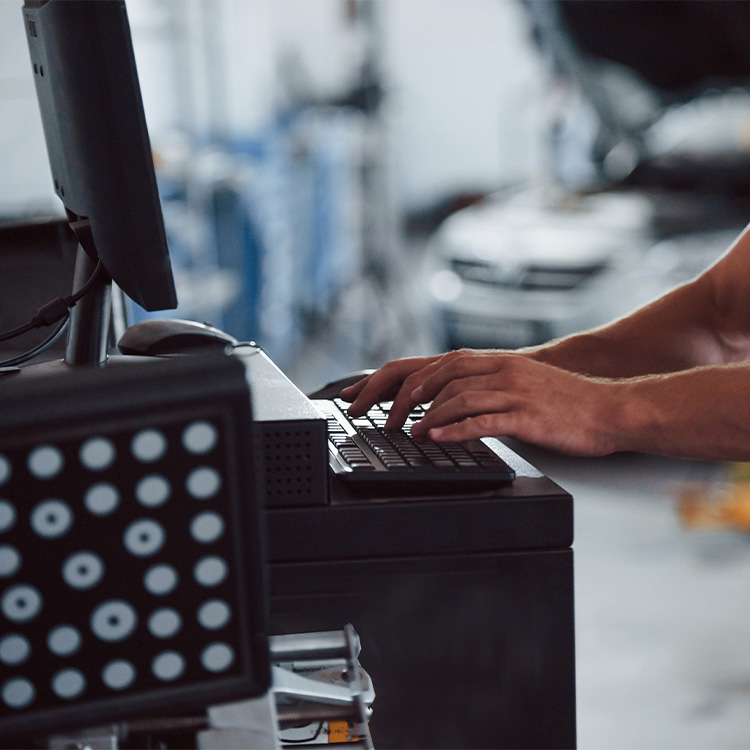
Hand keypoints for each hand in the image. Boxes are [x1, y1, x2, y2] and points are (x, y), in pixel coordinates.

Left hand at [342, 350, 623, 456]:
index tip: (378, 393)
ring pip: (457, 397)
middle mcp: (501, 370)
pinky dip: (454, 430)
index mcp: (497, 362)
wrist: (611, 409)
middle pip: (439, 375)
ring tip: (409, 434)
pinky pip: (483, 420)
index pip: (438, 362)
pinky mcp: (527, 415)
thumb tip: (450, 402)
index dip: (405, 378)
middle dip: (405, 397)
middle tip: (385, 419)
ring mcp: (514, 391)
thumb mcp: (522, 383)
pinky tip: (437, 439)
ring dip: (427, 417)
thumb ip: (488, 387)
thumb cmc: (567, 401)